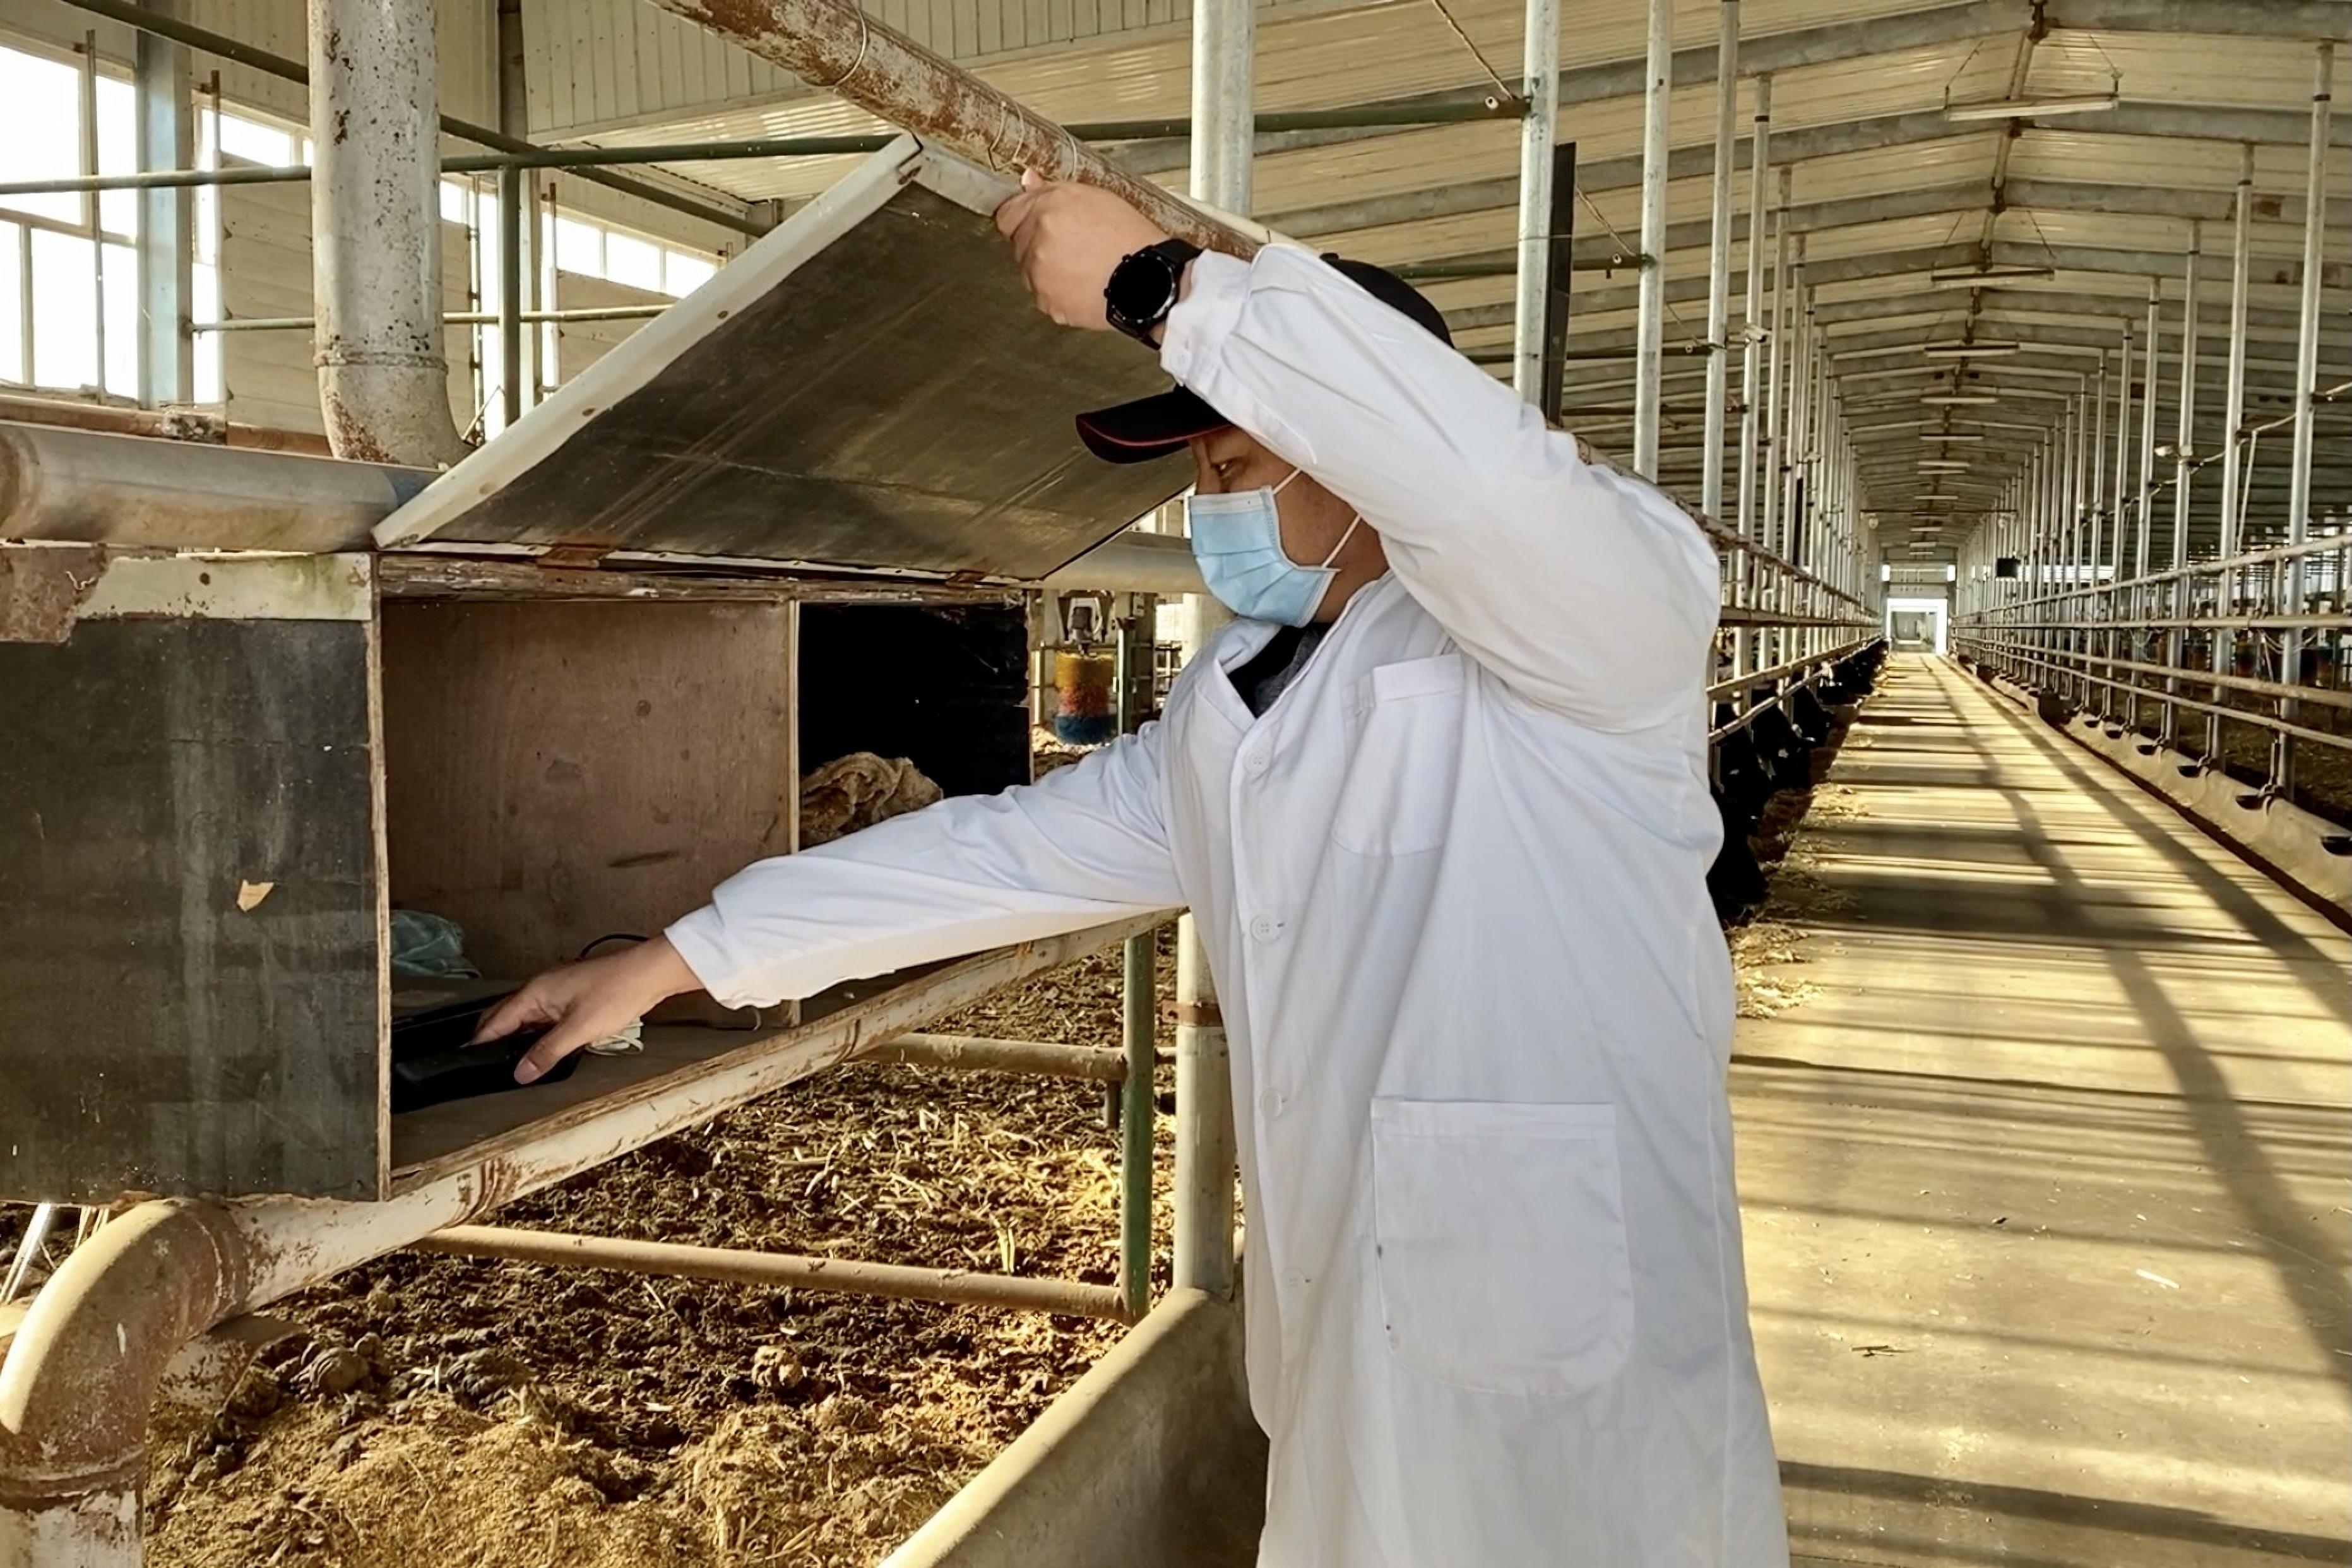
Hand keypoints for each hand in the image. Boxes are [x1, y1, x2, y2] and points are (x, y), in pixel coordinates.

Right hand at [473, 936, 700, 1083]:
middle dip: (492, 1041)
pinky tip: (541, 1049)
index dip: (479, 1043)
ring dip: (517, 1038)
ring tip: (509, 1063)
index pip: (495, 1022)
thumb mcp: (579, 1029)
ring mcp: (556, 992)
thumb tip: (521, 1072)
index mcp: (534, 992)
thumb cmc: (617, 991)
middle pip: (505, 1018)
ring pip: (526, 1019)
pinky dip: (536, 1034)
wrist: (649, 974)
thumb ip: (547, 1052)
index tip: (465, 1061)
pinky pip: (543, 1018)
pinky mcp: (571, 997)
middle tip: (483, 1066)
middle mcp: (540, 989)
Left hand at [994, 169, 1170, 331]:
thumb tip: (1028, 181)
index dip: (1023, 218)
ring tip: (1083, 268)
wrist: (1149, 280)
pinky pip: (1045, 297)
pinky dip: (1060, 294)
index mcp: (1045, 211)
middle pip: (1019, 245)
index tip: (1035, 223)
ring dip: (1048, 271)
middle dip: (1038, 244)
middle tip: (1073, 247)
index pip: (1008, 215)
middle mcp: (1036, 243)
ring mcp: (1040, 276)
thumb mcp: (1096, 198)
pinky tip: (1085, 285)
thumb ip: (1053, 190)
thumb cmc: (1131, 239)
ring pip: (1030, 273)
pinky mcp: (1049, 304)